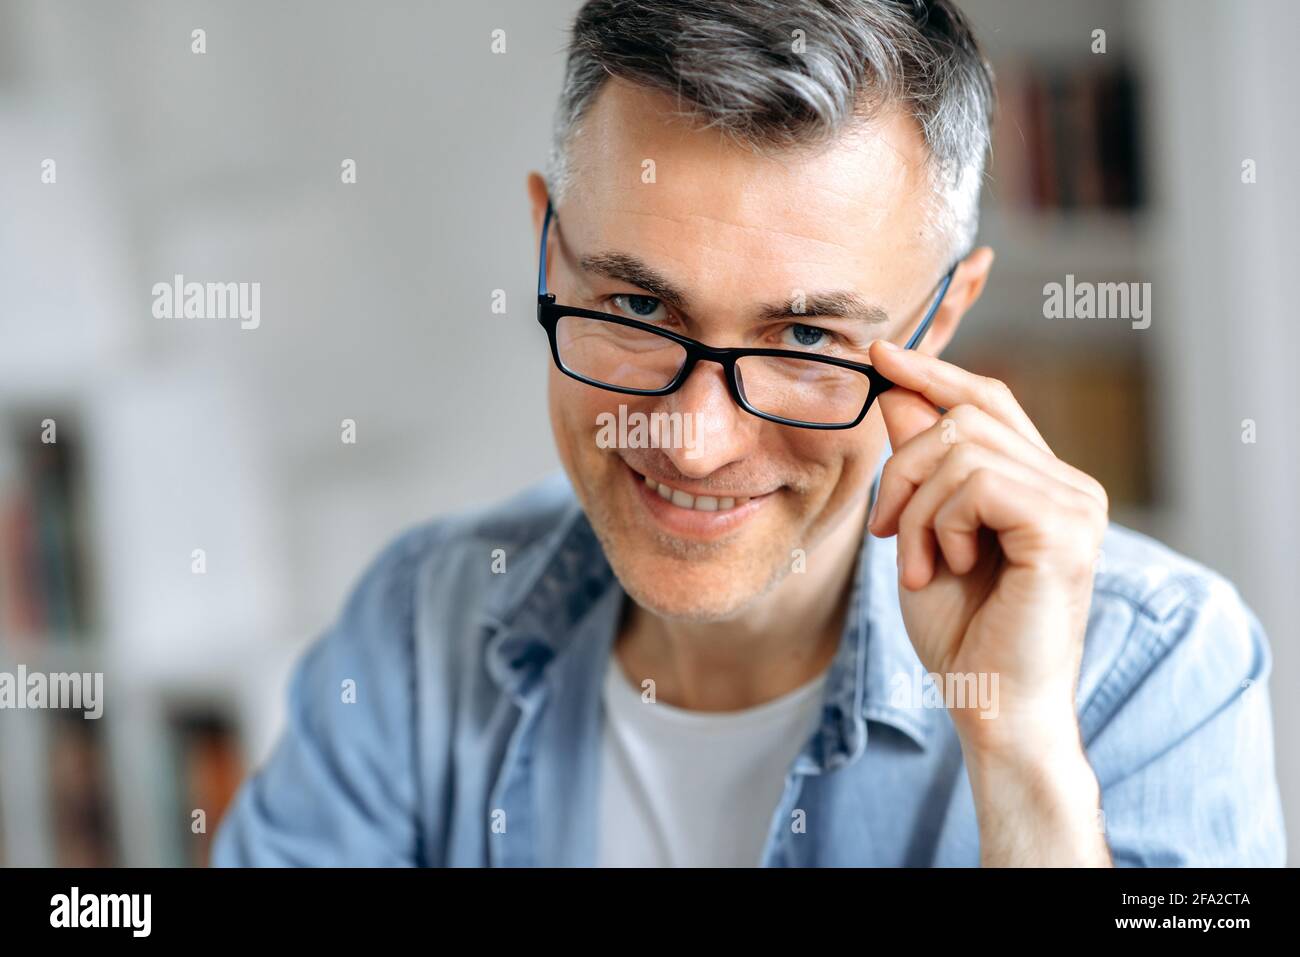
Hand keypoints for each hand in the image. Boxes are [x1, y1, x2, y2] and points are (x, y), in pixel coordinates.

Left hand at [866, 340, 1108, 756]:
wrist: (991, 707)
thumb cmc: (962, 633)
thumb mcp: (924, 532)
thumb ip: (920, 466)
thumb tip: (898, 390)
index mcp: (1043, 483)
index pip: (988, 400)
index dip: (934, 373)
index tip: (879, 355)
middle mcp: (1070, 485)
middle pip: (963, 417)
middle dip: (902, 468)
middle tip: (889, 534)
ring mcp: (1075, 504)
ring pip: (961, 448)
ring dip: (916, 508)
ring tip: (922, 565)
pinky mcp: (1064, 529)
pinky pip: (977, 484)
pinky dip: (941, 524)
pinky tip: (948, 567)